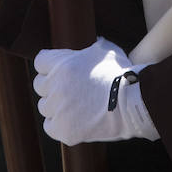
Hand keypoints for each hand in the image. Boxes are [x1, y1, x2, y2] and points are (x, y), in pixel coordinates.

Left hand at [33, 37, 158, 145]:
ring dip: (55, 105)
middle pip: (39, 85)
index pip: (40, 62)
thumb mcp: (106, 51)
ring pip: (44, 106)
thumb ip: (93, 46)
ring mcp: (58, 109)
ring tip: (72, 106)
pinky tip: (71, 120)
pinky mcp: (63, 129)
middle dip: (51, 86)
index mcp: (62, 64)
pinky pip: (50, 126)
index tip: (58, 70)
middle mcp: (55, 85)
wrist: (133, 103)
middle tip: (68, 89)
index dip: (49, 65)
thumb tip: (95, 42)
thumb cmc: (121, 75)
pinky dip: (58, 124)